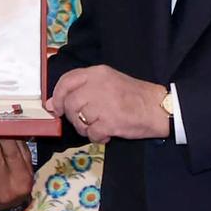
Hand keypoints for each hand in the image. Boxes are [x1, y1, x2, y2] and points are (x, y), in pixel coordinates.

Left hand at [47, 65, 168, 142]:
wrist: (158, 108)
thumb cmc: (134, 96)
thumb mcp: (109, 82)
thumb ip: (82, 90)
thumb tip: (52, 104)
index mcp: (98, 73)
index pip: (67, 80)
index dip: (58, 96)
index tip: (57, 107)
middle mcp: (98, 85)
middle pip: (70, 103)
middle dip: (73, 117)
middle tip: (85, 122)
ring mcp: (104, 103)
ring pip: (79, 119)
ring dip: (85, 128)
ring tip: (98, 127)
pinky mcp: (110, 121)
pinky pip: (92, 133)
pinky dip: (97, 137)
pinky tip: (106, 134)